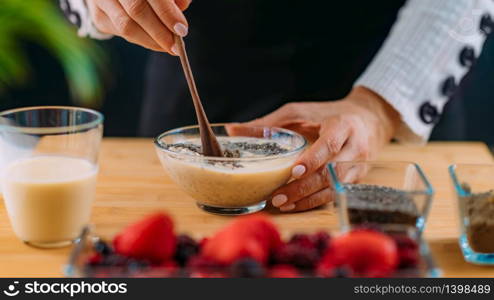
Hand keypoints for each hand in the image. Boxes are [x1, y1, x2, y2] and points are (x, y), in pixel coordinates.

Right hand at [86, 0, 190, 53]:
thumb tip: (182, 7)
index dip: (167, 12)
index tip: (182, 29)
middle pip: (136, 9)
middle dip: (160, 31)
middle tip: (176, 45)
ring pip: (127, 26)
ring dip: (151, 40)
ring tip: (168, 47)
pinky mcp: (98, 15)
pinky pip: (122, 33)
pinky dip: (143, 40)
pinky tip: (156, 43)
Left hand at [232, 87, 399, 212]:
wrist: (367, 119)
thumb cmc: (327, 114)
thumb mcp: (299, 112)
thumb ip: (269, 123)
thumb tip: (232, 130)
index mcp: (343, 125)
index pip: (329, 144)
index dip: (313, 160)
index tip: (293, 171)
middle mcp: (356, 147)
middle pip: (331, 172)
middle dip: (303, 187)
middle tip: (278, 196)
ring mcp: (359, 165)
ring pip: (334, 188)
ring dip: (307, 199)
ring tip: (282, 203)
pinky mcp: (357, 179)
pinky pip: (335, 195)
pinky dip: (314, 202)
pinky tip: (294, 205)